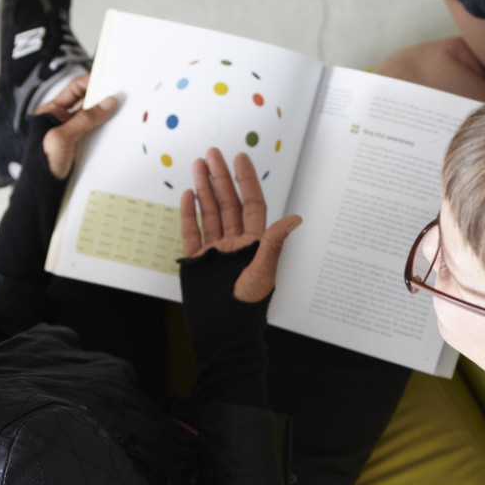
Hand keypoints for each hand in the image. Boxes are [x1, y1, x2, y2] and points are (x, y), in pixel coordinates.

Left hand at [34, 74, 117, 178]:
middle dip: (103, 97)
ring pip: (94, 118)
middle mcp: (63, 120)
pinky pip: (98, 133)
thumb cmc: (42, 162)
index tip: (109, 79)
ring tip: (122, 110)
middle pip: (86, 102)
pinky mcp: (83, 147)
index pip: (74, 89)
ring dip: (107, 115)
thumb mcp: (62, 137)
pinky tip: (117, 129)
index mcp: (52, 111)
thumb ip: (85, 119)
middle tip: (121, 94)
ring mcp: (74, 134)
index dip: (91, 81)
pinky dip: (108, 130)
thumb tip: (108, 103)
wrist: (42, 190)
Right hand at [178, 147, 300, 302]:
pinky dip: (190, 214)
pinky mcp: (197, 261)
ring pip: (210, 213)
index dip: (246, 181)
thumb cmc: (247, 305)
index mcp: (254, 243)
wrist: (223, 331)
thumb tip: (295, 219)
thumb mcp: (263, 271)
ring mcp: (215, 251)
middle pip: (228, 203)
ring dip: (204, 189)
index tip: (240, 159)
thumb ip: (274, 243)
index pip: (251, 204)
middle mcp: (235, 243)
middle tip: (213, 153)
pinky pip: (192, 232)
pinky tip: (188, 195)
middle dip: (220, 178)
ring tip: (198, 165)